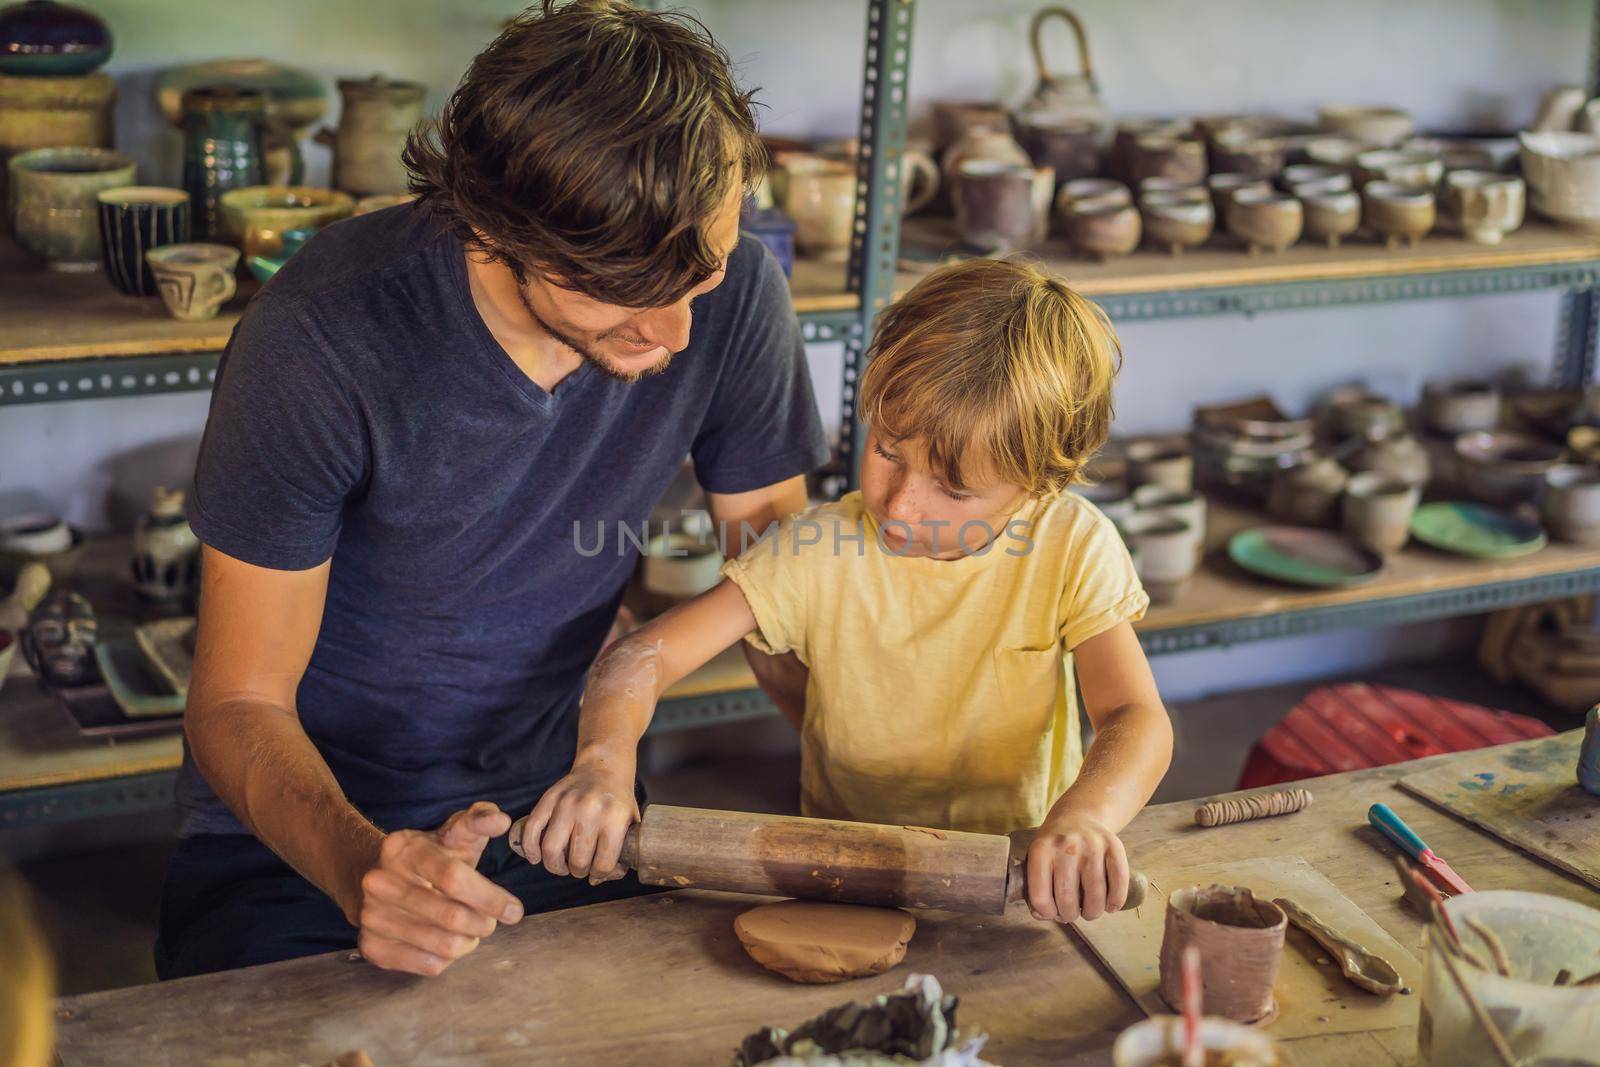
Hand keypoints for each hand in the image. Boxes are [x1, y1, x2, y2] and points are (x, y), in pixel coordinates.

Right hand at [355, 801, 523, 975]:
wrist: (378, 878)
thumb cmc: (431, 856)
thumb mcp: (452, 833)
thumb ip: (479, 822)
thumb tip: (501, 820)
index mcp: (403, 849)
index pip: (453, 878)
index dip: (490, 897)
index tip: (514, 911)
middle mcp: (381, 882)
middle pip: (452, 917)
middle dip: (483, 924)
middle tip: (490, 922)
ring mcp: (372, 916)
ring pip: (444, 946)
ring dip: (468, 942)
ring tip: (469, 930)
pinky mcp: (371, 946)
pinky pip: (428, 966)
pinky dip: (448, 958)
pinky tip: (446, 941)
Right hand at [516, 755, 637, 882]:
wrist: (604, 766)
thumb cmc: (618, 800)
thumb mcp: (630, 823)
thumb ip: (621, 853)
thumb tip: (597, 879)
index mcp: (615, 817)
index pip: (603, 863)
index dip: (600, 874)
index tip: (598, 871)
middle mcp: (590, 810)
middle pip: (577, 861)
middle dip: (578, 871)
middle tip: (580, 868)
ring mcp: (567, 803)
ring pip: (551, 850)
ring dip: (555, 866)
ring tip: (561, 866)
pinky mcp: (549, 798)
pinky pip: (532, 829)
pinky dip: (530, 848)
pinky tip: (536, 857)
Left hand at [1025, 813, 1129, 923]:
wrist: (1079, 815)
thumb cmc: (1055, 845)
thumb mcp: (1036, 857)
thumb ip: (1035, 886)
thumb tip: (1042, 915)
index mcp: (1041, 850)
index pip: (1041, 896)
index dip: (1047, 913)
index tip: (1053, 913)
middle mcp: (1066, 846)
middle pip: (1068, 899)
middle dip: (1070, 915)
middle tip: (1072, 914)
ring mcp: (1091, 845)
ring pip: (1095, 895)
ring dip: (1093, 912)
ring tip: (1090, 912)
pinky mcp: (1114, 845)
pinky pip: (1119, 882)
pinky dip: (1116, 900)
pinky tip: (1111, 906)